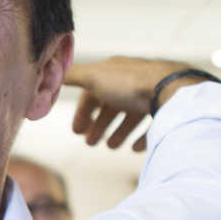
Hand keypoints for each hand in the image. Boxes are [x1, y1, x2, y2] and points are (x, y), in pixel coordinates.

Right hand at [63, 56, 205, 151]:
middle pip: (112, 104)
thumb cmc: (130, 84)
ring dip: (119, 131)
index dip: (83, 110)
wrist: (170, 90)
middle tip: (91, 143)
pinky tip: (134, 148)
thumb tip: (50, 71)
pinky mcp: (167, 108)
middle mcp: (133, 80)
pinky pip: (153, 124)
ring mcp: (152, 94)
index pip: (93, 90)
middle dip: (100, 124)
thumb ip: (71, 76)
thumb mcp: (94, 78)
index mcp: (114, 71)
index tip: (77, 131)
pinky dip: (142, 137)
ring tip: (111, 147)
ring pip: (132, 114)